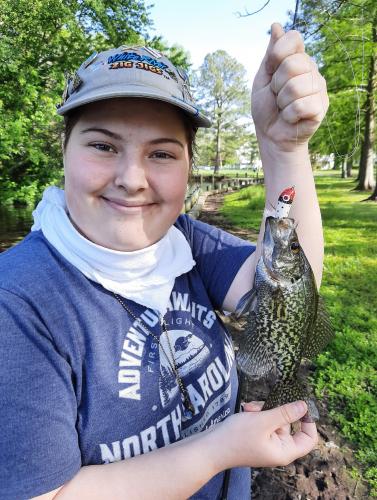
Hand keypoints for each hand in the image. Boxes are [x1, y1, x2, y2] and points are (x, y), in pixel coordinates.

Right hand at [215, 400, 317, 468]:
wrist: (211, 447)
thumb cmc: (237, 437)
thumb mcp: (263, 421)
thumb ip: (285, 413)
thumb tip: (304, 406)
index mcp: (285, 451)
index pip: (309, 439)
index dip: (308, 421)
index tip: (300, 404)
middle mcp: (278, 448)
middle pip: (289, 423)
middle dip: (276, 409)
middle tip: (264, 404)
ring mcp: (267, 441)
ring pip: (274, 418)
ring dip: (264, 409)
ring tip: (250, 407)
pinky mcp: (256, 435)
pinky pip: (264, 420)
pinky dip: (257, 412)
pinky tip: (246, 408)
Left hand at [252, 23, 328, 152]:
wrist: (272, 135)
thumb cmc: (267, 108)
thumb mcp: (263, 79)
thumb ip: (271, 55)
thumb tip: (276, 25)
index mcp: (298, 58)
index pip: (293, 39)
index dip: (277, 55)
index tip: (271, 71)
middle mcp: (311, 69)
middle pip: (292, 64)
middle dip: (276, 84)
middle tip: (277, 95)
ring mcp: (319, 88)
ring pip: (295, 87)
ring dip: (282, 102)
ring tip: (284, 107)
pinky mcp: (321, 107)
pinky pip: (300, 106)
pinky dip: (289, 115)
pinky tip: (291, 117)